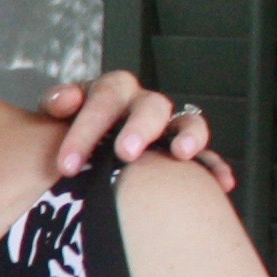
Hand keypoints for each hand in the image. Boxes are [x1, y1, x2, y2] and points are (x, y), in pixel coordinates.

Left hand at [41, 72, 236, 189]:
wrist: (79, 153)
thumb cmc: (65, 135)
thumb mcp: (54, 119)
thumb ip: (57, 105)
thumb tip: (64, 101)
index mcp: (109, 94)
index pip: (104, 98)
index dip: (87, 129)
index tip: (68, 165)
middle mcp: (141, 105)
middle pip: (150, 106)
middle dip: (139, 128)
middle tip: (125, 153)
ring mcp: (166, 127)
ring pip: (186, 122)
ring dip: (188, 135)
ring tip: (182, 154)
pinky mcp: (182, 150)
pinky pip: (206, 155)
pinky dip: (213, 166)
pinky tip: (222, 182)